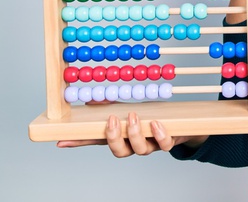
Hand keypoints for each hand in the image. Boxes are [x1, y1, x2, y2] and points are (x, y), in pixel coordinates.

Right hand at [57, 112, 206, 156]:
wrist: (183, 125)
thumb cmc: (151, 116)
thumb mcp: (130, 108)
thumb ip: (111, 105)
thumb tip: (93, 98)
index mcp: (122, 137)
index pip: (97, 141)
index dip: (79, 143)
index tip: (61, 140)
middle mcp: (134, 145)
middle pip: (118, 151)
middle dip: (113, 137)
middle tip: (112, 120)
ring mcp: (151, 145)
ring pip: (139, 150)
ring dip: (134, 133)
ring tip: (134, 115)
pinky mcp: (168, 142)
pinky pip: (164, 144)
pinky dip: (160, 134)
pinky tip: (156, 123)